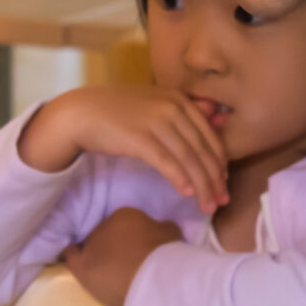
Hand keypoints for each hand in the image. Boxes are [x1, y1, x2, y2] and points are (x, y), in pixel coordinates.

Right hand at [18, 85, 226, 206]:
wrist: (81, 113)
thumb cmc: (118, 112)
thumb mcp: (154, 105)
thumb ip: (183, 112)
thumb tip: (217, 117)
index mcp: (179, 99)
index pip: (209, 135)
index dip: (220, 162)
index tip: (224, 183)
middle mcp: (172, 107)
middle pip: (202, 149)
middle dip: (215, 178)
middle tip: (222, 201)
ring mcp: (156, 121)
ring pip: (188, 158)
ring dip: (201, 185)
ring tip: (207, 206)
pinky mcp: (139, 137)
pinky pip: (167, 162)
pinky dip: (180, 179)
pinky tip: (187, 194)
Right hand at [64, 206, 185, 305]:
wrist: (157, 286)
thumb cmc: (115, 272)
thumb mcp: (82, 267)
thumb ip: (73, 255)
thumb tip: (69, 247)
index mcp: (119, 216)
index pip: (103, 229)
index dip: (99, 248)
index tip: (100, 265)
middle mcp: (146, 218)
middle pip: (129, 233)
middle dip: (124, 247)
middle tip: (120, 271)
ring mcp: (168, 234)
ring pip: (151, 242)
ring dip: (147, 254)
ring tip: (142, 276)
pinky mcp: (185, 251)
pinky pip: (171, 256)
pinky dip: (166, 263)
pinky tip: (161, 277)